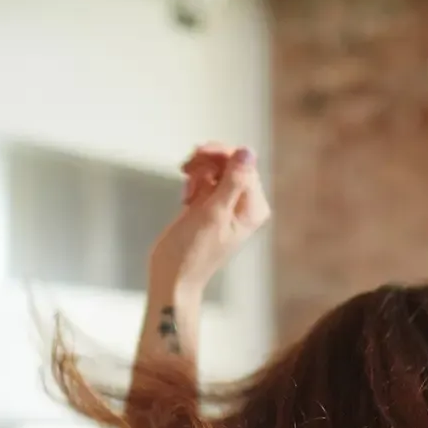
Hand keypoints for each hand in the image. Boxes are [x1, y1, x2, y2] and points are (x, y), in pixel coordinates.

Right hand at [148, 144, 270, 296]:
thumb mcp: (213, 213)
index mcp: (253, 208)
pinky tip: (186, 199)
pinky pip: (206, 181)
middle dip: (207, 163)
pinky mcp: (212, 207)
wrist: (173, 276)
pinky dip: (194, 183)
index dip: (220, 154)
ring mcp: (228, 205)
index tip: (196, 155)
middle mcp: (246, 205)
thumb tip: (248, 151)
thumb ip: (233, 182)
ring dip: (198, 173)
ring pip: (216, 169)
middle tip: (186, 170)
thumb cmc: (193, 251)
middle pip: (231, 163)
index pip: (244, 163)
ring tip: (187, 194)